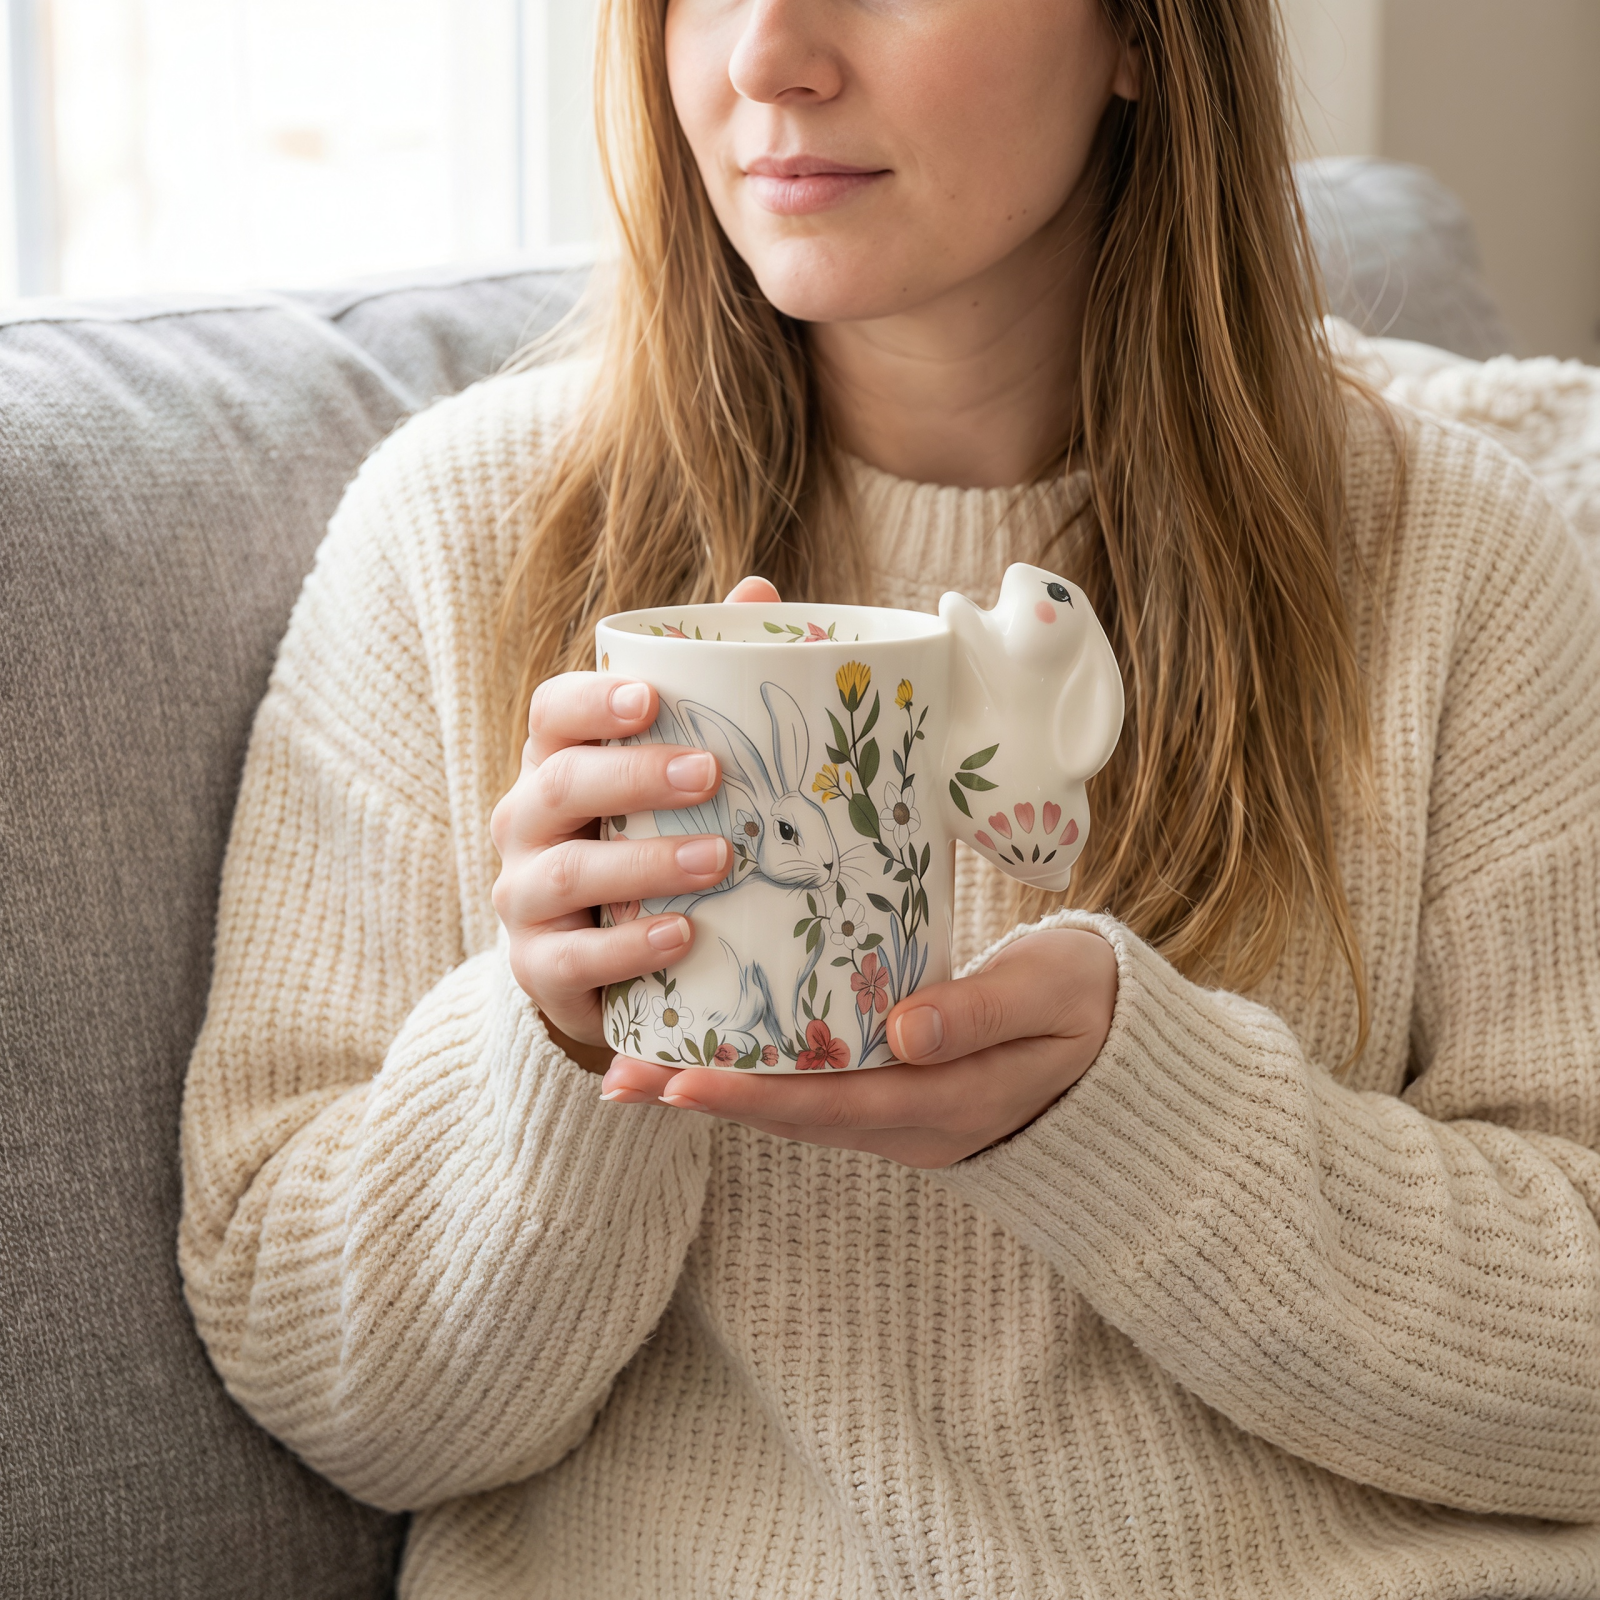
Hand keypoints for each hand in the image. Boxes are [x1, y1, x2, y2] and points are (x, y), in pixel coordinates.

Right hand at [491, 576, 780, 1070]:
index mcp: (557, 761)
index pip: (552, 713)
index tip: (652, 697)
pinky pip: (570, 959)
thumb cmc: (651, 841)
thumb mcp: (676, 769)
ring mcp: (522, 898)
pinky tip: (682, 937)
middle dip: (634, 776)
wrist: (611, 961)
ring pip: (563, 872)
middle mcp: (524, 822)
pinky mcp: (538, 969)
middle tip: (712, 774)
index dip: (594, 700)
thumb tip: (761, 592)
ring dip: (643, 864)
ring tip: (720, 858)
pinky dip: (626, 949)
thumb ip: (709, 683)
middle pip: (558, 784)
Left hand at [599, 926, 1118, 1166]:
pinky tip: (708, 1047)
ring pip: (795, 1107)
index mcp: (951, 1105)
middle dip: (706, 1097)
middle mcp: (914, 1124)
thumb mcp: (1052, 995)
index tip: (678, 1078)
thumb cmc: (1089, 1003)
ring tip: (635, 1069)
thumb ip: (983, 1012)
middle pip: (794, 1116)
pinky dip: (756, 1073)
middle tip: (619, 1078)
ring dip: (717, 1089)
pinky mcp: (896, 1092)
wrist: (1121, 1037)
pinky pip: (815, 1090)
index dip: (752, 1095)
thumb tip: (903, 1032)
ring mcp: (904, 1116)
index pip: (834, 1107)